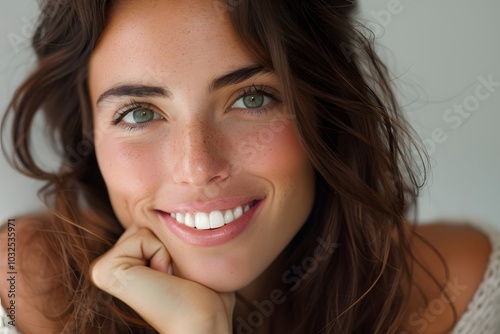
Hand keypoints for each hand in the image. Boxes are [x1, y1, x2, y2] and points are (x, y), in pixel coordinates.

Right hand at [90, 226, 234, 332]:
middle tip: (175, 274)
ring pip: (144, 224)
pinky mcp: (104, 271)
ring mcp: (104, 268)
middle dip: (169, 239)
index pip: (151, 220)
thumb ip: (175, 231)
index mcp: (127, 261)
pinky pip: (141, 236)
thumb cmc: (205, 292)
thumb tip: (180, 197)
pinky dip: (161, 252)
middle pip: (146, 218)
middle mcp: (110, 265)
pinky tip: (162, 278)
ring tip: (170, 277)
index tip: (178, 270)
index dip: (174, 238)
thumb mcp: (189, 253)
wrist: (203, 322)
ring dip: (168, 247)